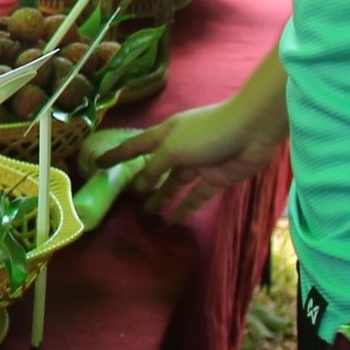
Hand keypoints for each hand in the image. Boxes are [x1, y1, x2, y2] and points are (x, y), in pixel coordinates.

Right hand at [110, 95, 287, 221]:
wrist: (251, 131)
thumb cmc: (207, 133)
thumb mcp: (173, 148)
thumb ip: (155, 167)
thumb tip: (139, 183)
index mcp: (165, 134)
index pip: (135, 146)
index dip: (117, 154)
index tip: (98, 162)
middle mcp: (179, 148)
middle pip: (155, 167)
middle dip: (142, 181)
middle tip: (128, 199)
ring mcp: (198, 164)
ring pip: (175, 183)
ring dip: (163, 196)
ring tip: (149, 214)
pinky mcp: (216, 178)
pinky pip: (197, 195)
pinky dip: (187, 206)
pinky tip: (176, 219)